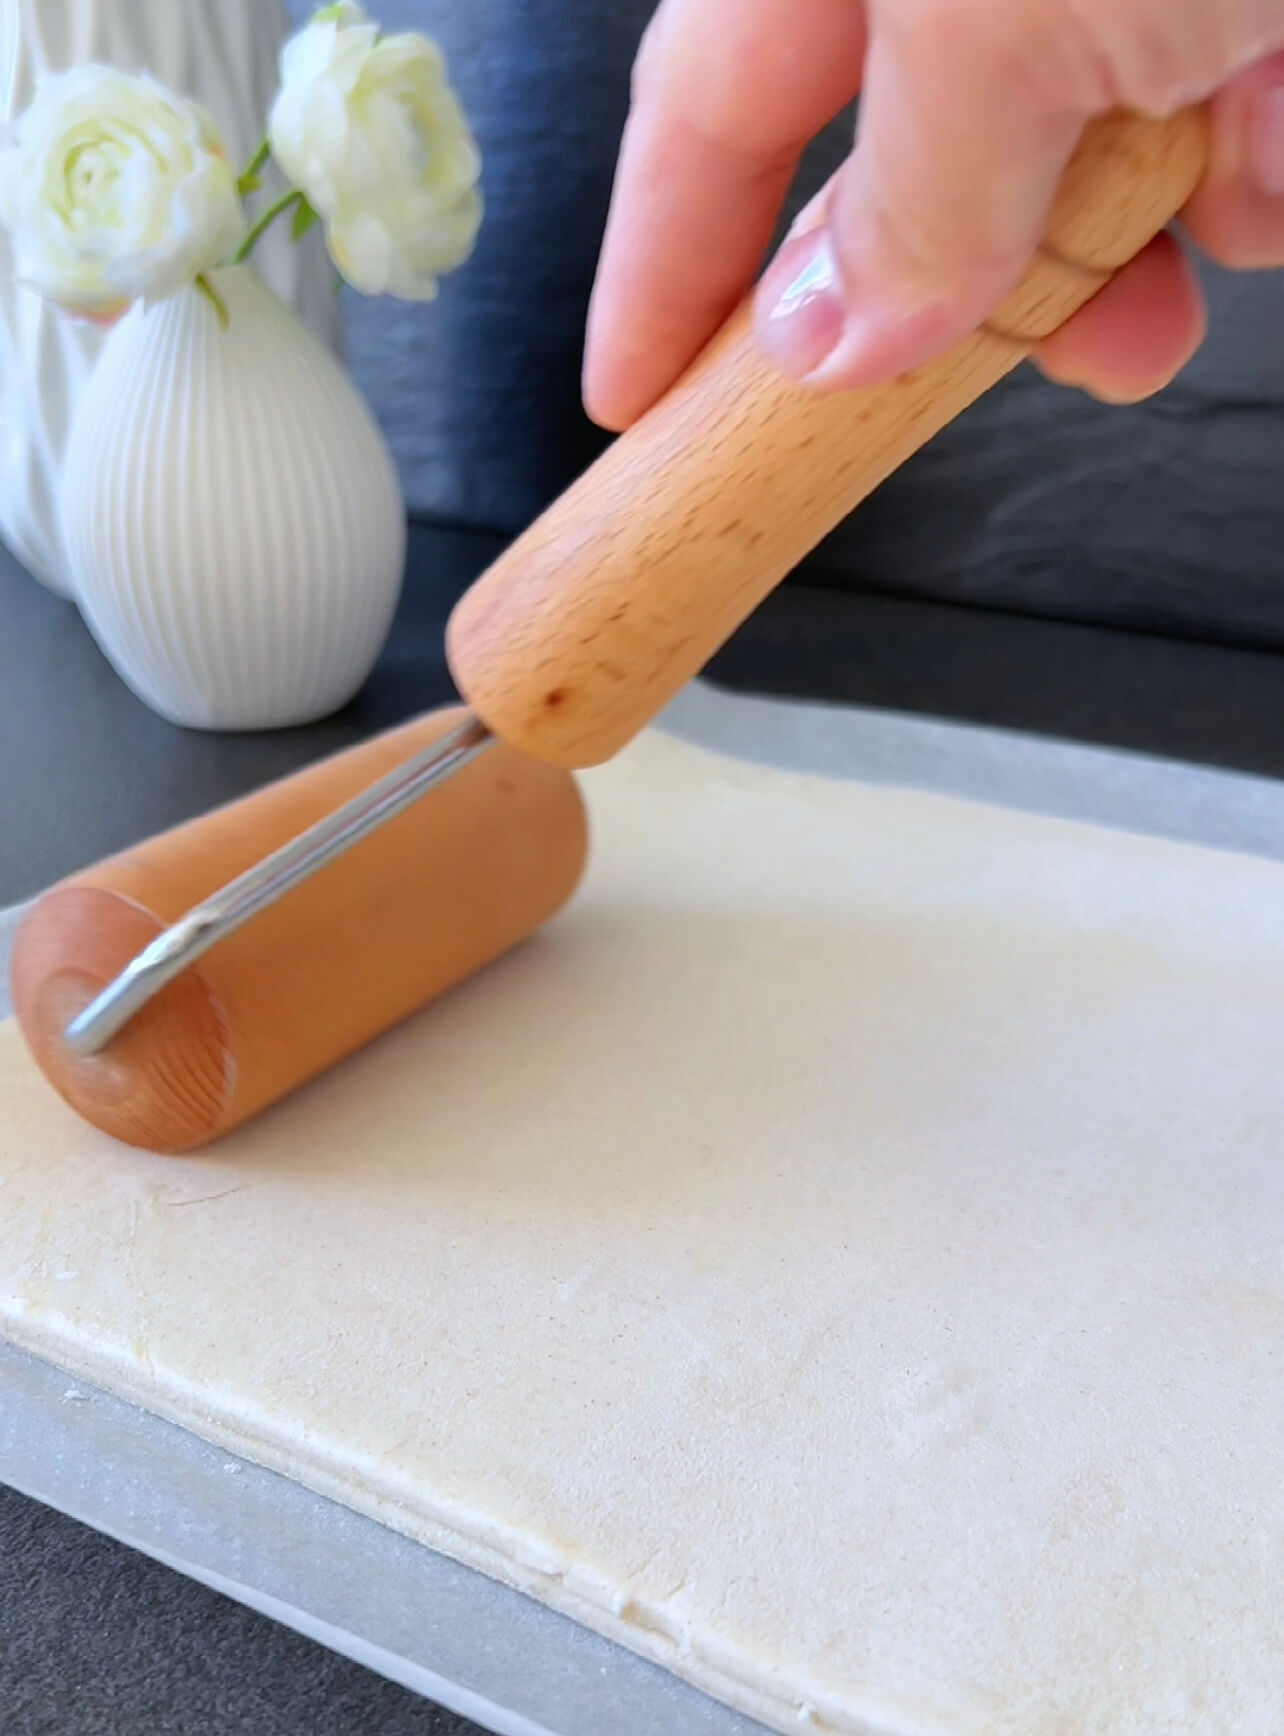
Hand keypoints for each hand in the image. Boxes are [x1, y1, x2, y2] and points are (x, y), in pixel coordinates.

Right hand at [583, 0, 1283, 430]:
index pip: (710, 112)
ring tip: (1238, 184)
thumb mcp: (1005, 7)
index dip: (663, 270)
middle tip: (993, 370)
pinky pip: (1229, 112)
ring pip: (1086, 156)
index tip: (637, 402)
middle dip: (968, 281)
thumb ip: (907, 193)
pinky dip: (1264, 156)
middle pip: (910, 157)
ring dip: (1150, 221)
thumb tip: (829, 333)